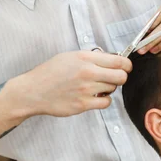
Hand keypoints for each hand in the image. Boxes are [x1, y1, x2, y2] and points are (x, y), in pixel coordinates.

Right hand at [15, 51, 131, 116]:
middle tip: (114, 78)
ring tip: (97, 87)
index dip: (126, 65)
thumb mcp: (69, 56)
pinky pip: (106, 103)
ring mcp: (86, 89)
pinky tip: (95, 96)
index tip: (126, 67)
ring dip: (109, 88)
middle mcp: (88, 72)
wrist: (33, 91)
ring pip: (113, 89)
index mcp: (85, 58)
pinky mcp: (83, 104)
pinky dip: (103, 100)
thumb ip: (91, 58)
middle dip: (121, 77)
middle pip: (121, 77)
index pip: (119, 61)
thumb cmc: (50, 73)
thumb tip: (111, 60)